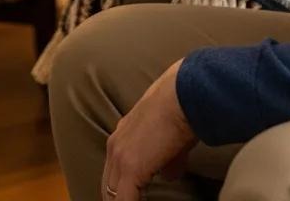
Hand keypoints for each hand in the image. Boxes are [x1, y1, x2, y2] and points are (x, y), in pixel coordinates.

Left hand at [101, 59, 197, 199]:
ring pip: (112, 196)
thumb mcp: (171, 142)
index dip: (121, 194)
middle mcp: (114, 146)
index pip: (113, 176)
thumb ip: (166, 161)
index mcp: (121, 139)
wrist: (182, 98)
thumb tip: (168, 175)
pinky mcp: (130, 168)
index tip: (131, 199)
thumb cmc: (182, 114)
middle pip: (107, 189)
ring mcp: (119, 157)